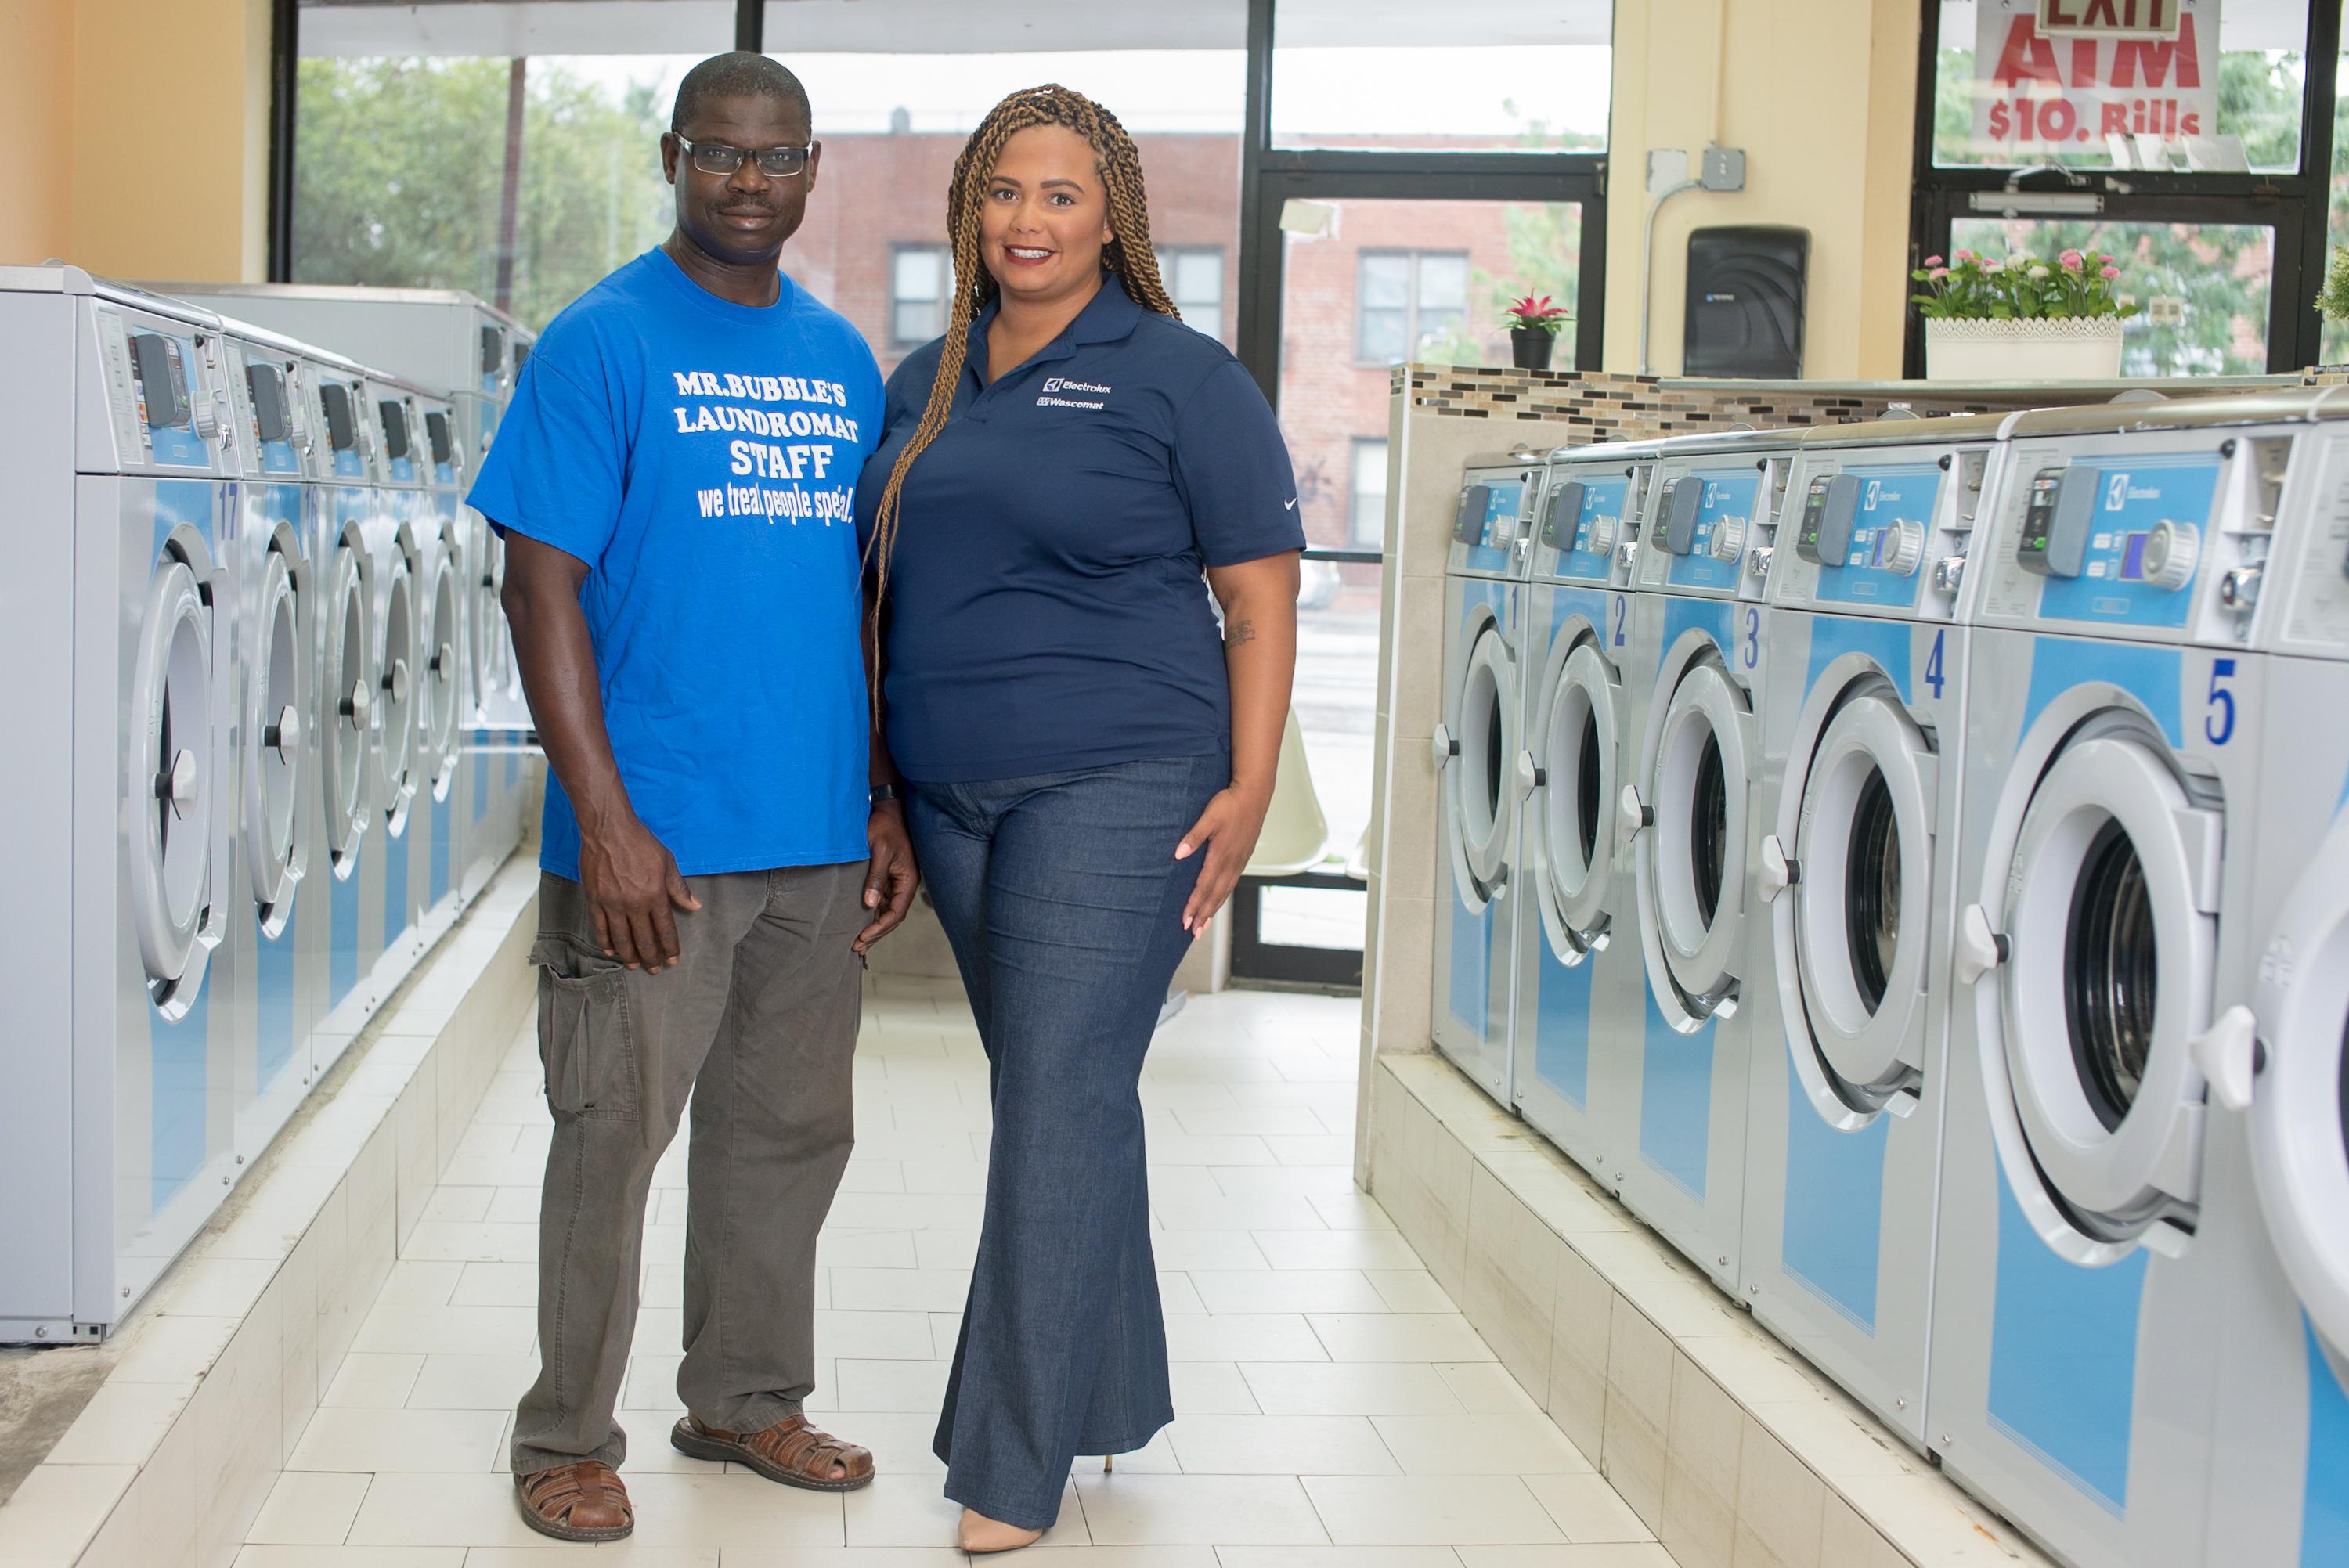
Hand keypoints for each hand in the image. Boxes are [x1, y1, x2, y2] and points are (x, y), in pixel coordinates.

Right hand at [576, 814, 701, 971]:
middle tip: (654, 970)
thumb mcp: (667, 862)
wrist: (608, 830)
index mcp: (655, 895)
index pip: (665, 930)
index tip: (673, 960)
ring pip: (622, 939)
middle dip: (651, 958)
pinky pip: (600, 928)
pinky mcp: (594, 900)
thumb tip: (694, 906)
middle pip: (644, 940)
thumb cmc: (640, 843)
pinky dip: (606, 943)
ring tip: (635, 966)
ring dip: (630, 955)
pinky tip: (611, 952)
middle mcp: (634, 904)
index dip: (670, 948)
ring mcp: (612, 904)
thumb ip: (679, 888)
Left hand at [856, 800, 919, 954]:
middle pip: (893, 917)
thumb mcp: (880, 852)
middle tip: (857, 947)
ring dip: (874, 927)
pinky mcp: (888, 877)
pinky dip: (873, 914)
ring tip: (859, 942)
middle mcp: (905, 884)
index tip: (862, 937)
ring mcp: (897, 882)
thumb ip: (876, 878)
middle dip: (876, 933)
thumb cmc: (885, 827)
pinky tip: (862, 922)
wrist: (887, 808)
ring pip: (887, 911)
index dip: (880, 928)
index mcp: (908, 881)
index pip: (896, 913)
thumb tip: (869, 904)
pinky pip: (882, 901)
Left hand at [1173, 785, 1271, 934]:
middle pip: (1215, 896)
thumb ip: (1194, 836)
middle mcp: (1232, 862)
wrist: (1254, 794)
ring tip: (1204, 925)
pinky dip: (1223, 896)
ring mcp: (1239, 861)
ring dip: (1213, 909)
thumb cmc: (1231, 803)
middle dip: (1203, 915)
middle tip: (1193, 933)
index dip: (1194, 905)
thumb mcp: (1209, 816)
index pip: (1204, 887)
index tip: (1185, 921)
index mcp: (1221, 855)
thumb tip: (1178, 854)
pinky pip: (1231, 883)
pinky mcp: (1243, 857)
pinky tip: (1219, 900)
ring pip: (1225, 891)